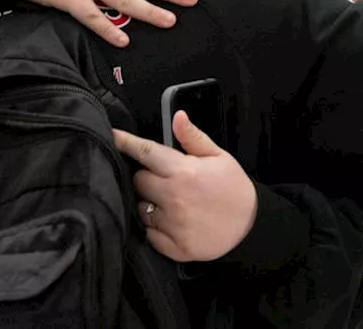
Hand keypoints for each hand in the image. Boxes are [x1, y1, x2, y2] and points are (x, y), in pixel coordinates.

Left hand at [112, 111, 257, 261]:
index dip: (125, 143)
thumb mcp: (219, 157)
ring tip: (170, 203)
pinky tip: (171, 223)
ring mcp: (172, 224)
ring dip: (149, 203)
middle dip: (147, 177)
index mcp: (183, 171)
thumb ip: (193, 138)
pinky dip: (155, 228)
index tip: (112, 136)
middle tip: (165, 179)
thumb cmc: (233, 188)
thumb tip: (177, 116)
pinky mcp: (173, 247)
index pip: (145, 153)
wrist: (251, 227)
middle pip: (138, 181)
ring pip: (140, 208)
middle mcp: (174, 197)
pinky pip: (149, 234)